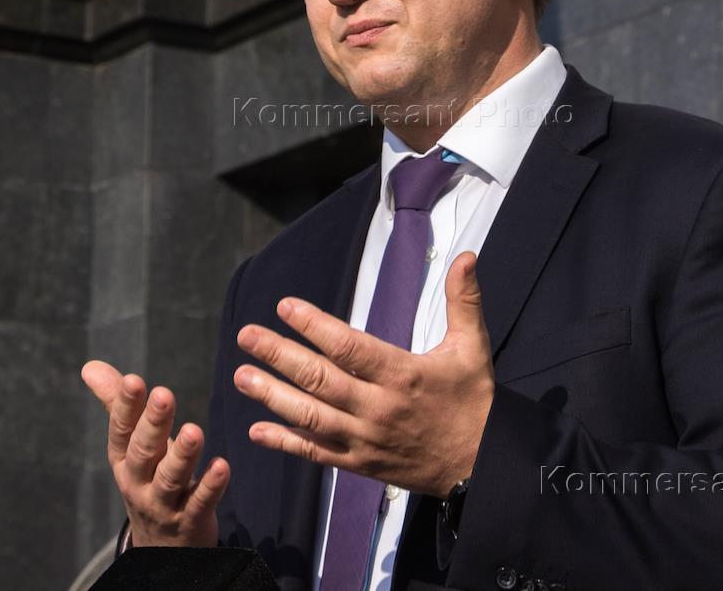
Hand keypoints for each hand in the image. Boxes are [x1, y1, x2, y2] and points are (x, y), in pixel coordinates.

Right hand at [81, 361, 229, 546]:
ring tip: (196, 431)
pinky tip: (222, 466)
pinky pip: (200, 503)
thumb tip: (90, 367)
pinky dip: (211, 486)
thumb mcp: (129, 446)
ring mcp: (164, 504)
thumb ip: (117, 406)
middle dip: (153, 423)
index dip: (126, 406)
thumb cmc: (147, 480)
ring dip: (183, 454)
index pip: (122, 430)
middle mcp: (138, 481)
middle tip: (164, 395)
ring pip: (171, 478)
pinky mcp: (191, 520)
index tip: (134, 380)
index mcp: (123, 459)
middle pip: (144, 451)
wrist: (160, 548)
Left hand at [234, 251, 494, 497]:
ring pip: (310, 416)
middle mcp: (378, 407)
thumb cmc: (473, 401)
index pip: (349, 347)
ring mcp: (365, 439)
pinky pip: (316, 453)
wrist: (481, 466)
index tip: (285, 306)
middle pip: (319, 379)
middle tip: (246, 336)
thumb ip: (464, 300)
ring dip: (272, 396)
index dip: (314, 326)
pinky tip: (257, 430)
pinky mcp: (359, 464)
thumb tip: (466, 256)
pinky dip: (285, 442)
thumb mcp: (473, 347)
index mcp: (402, 374)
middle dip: (279, 355)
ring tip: (241, 376)